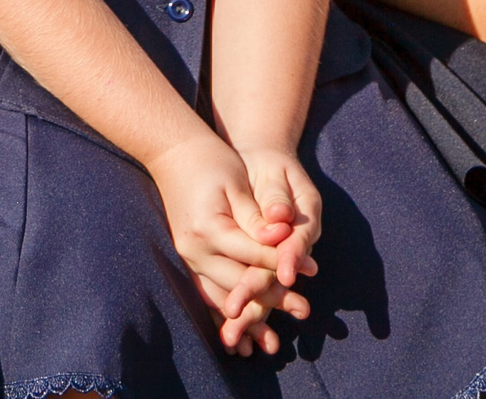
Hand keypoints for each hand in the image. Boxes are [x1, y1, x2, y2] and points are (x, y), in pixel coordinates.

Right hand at [144, 132, 314, 352]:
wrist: (172, 152)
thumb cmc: (211, 161)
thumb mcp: (237, 182)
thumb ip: (256, 216)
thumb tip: (279, 239)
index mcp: (208, 228)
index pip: (253, 254)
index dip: (283, 261)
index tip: (312, 270)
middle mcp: (194, 249)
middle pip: (239, 282)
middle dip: (273, 297)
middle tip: (304, 310)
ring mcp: (187, 256)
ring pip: (222, 294)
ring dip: (251, 313)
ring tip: (275, 333)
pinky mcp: (188, 258)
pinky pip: (209, 290)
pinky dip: (229, 305)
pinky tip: (247, 322)